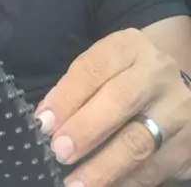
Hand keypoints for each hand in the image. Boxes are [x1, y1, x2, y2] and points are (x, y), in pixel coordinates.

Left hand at [34, 28, 190, 186]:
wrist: (174, 88)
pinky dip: (124, 182)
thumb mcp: (105, 69)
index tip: (44, 122)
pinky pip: (153, 169)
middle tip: (59, 151)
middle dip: (86, 128)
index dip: (67, 96)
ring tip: (76, 183)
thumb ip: (77, 89)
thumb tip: (47, 121)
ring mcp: (177, 109)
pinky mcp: (188, 144)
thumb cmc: (126, 77)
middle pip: (121, 99)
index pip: (95, 67)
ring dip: (103, 166)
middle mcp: (157, 73)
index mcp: (130, 47)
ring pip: (139, 141)